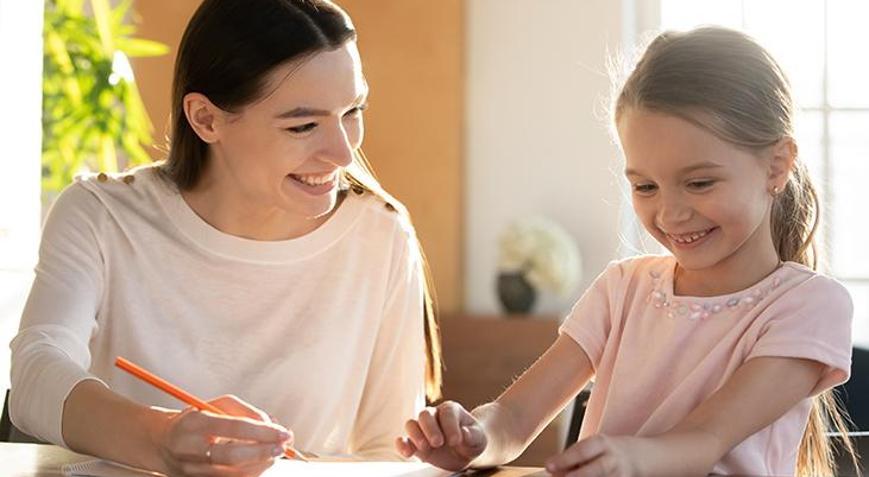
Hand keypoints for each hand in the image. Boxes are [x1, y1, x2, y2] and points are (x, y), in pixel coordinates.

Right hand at [154, 394, 291, 476]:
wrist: (163, 443)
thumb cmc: (195, 422)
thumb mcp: (216, 406)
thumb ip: (245, 411)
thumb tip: (270, 424)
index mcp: (194, 423)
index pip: (234, 427)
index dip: (263, 431)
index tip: (282, 432)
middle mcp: (189, 449)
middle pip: (233, 456)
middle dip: (264, 452)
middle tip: (282, 446)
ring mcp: (191, 471)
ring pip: (234, 475)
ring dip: (261, 465)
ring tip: (274, 454)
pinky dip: (250, 473)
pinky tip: (259, 463)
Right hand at [395, 401, 486, 470]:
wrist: (464, 452)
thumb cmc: (472, 440)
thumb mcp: (479, 438)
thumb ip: (473, 435)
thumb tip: (464, 433)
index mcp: (451, 410)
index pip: (447, 412)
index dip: (450, 425)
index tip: (456, 440)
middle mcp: (434, 415)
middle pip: (425, 414)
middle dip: (430, 428)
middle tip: (438, 443)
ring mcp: (422, 428)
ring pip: (411, 424)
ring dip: (415, 435)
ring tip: (424, 447)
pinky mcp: (414, 443)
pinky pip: (403, 440)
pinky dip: (402, 444)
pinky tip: (406, 452)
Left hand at [545, 435, 643, 476]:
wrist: (644, 456)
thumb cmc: (610, 452)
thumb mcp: (593, 447)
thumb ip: (574, 457)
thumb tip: (552, 470)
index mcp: (602, 443)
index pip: (582, 450)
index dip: (565, 459)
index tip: (548, 466)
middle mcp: (612, 459)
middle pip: (595, 470)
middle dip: (576, 476)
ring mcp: (619, 475)